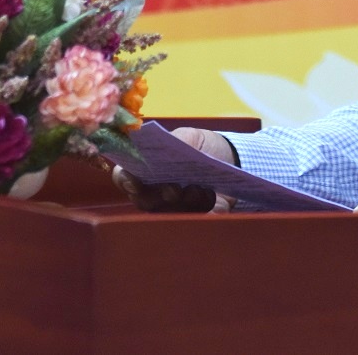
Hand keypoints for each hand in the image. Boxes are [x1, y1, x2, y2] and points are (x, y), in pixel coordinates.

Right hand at [108, 125, 238, 212]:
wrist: (233, 160)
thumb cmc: (203, 147)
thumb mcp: (190, 137)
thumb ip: (176, 141)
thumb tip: (164, 146)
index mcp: (147, 170)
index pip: (124, 178)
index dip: (125, 180)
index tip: (135, 181)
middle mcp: (155, 193)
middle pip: (144, 201)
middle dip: (156, 195)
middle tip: (172, 188)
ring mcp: (174, 208)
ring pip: (168, 213)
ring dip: (181, 201)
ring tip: (196, 189)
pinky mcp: (195, 217)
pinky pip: (194, 219)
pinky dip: (202, 207)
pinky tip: (210, 196)